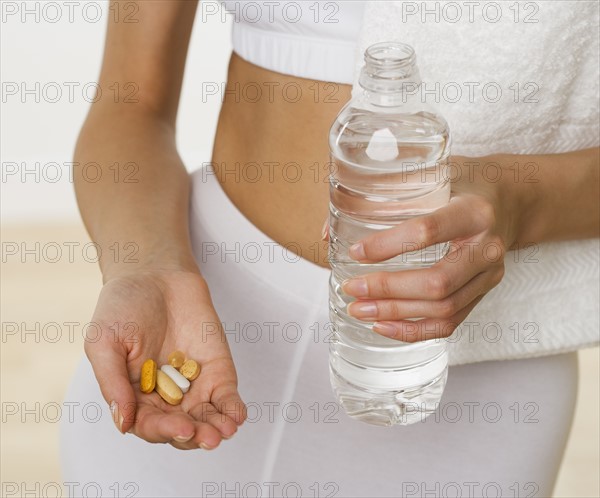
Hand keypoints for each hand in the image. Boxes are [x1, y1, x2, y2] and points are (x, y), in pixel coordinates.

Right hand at [84, 268, 245, 449]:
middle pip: (181, 427)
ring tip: (225, 430)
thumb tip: (123, 423)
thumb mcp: (104, 342)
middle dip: (195, 435)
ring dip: (216, 427)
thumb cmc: (122, 306)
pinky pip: (225, 395)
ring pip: (205, 417)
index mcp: (134, 396)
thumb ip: (113, 382)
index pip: (149, 424)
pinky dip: (232, 407)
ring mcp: (192, 384)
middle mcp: (164, 396)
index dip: (164, 430)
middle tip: (207, 437)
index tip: (180, 428)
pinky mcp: (216, 369)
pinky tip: (237, 415)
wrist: (154, 273)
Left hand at [324, 156, 521, 341]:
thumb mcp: (434, 170)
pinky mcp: (485, 291)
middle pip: (437, 281)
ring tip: (358, 309)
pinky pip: (452, 322)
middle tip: (351, 288)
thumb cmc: (465, 181)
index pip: (427, 231)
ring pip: (443, 308)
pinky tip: (383, 326)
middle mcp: (487, 246)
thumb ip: (384, 193)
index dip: (387, 245)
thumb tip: (329, 232)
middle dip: (387, 289)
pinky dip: (415, 330)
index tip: (354, 252)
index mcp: (473, 209)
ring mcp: (490, 274)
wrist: (513, 199)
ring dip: (395, 314)